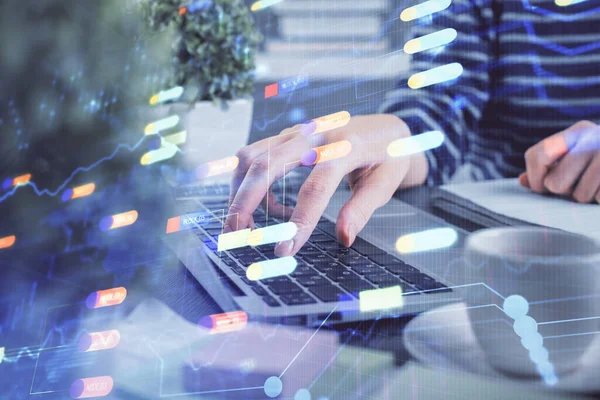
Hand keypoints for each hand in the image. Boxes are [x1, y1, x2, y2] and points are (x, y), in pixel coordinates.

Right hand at [224, 114, 427, 256]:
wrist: (385, 126)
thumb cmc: (389, 156)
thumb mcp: (387, 183)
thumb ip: (362, 209)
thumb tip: (343, 238)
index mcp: (346, 147)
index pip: (315, 187)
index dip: (298, 221)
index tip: (285, 252)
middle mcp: (315, 135)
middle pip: (266, 164)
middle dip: (244, 202)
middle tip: (235, 236)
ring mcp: (297, 132)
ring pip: (251, 155)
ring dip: (239, 191)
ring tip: (247, 226)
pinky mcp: (287, 136)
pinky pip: (255, 155)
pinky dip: (249, 183)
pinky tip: (270, 207)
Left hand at [520, 120, 599, 202]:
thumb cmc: (599, 161)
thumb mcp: (575, 156)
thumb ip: (546, 167)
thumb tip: (522, 180)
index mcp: (578, 132)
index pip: (538, 155)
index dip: (534, 177)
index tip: (541, 186)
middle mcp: (594, 139)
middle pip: (555, 182)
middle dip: (562, 190)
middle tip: (578, 182)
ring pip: (579, 195)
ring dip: (585, 196)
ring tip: (597, 183)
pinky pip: (598, 199)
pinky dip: (599, 198)